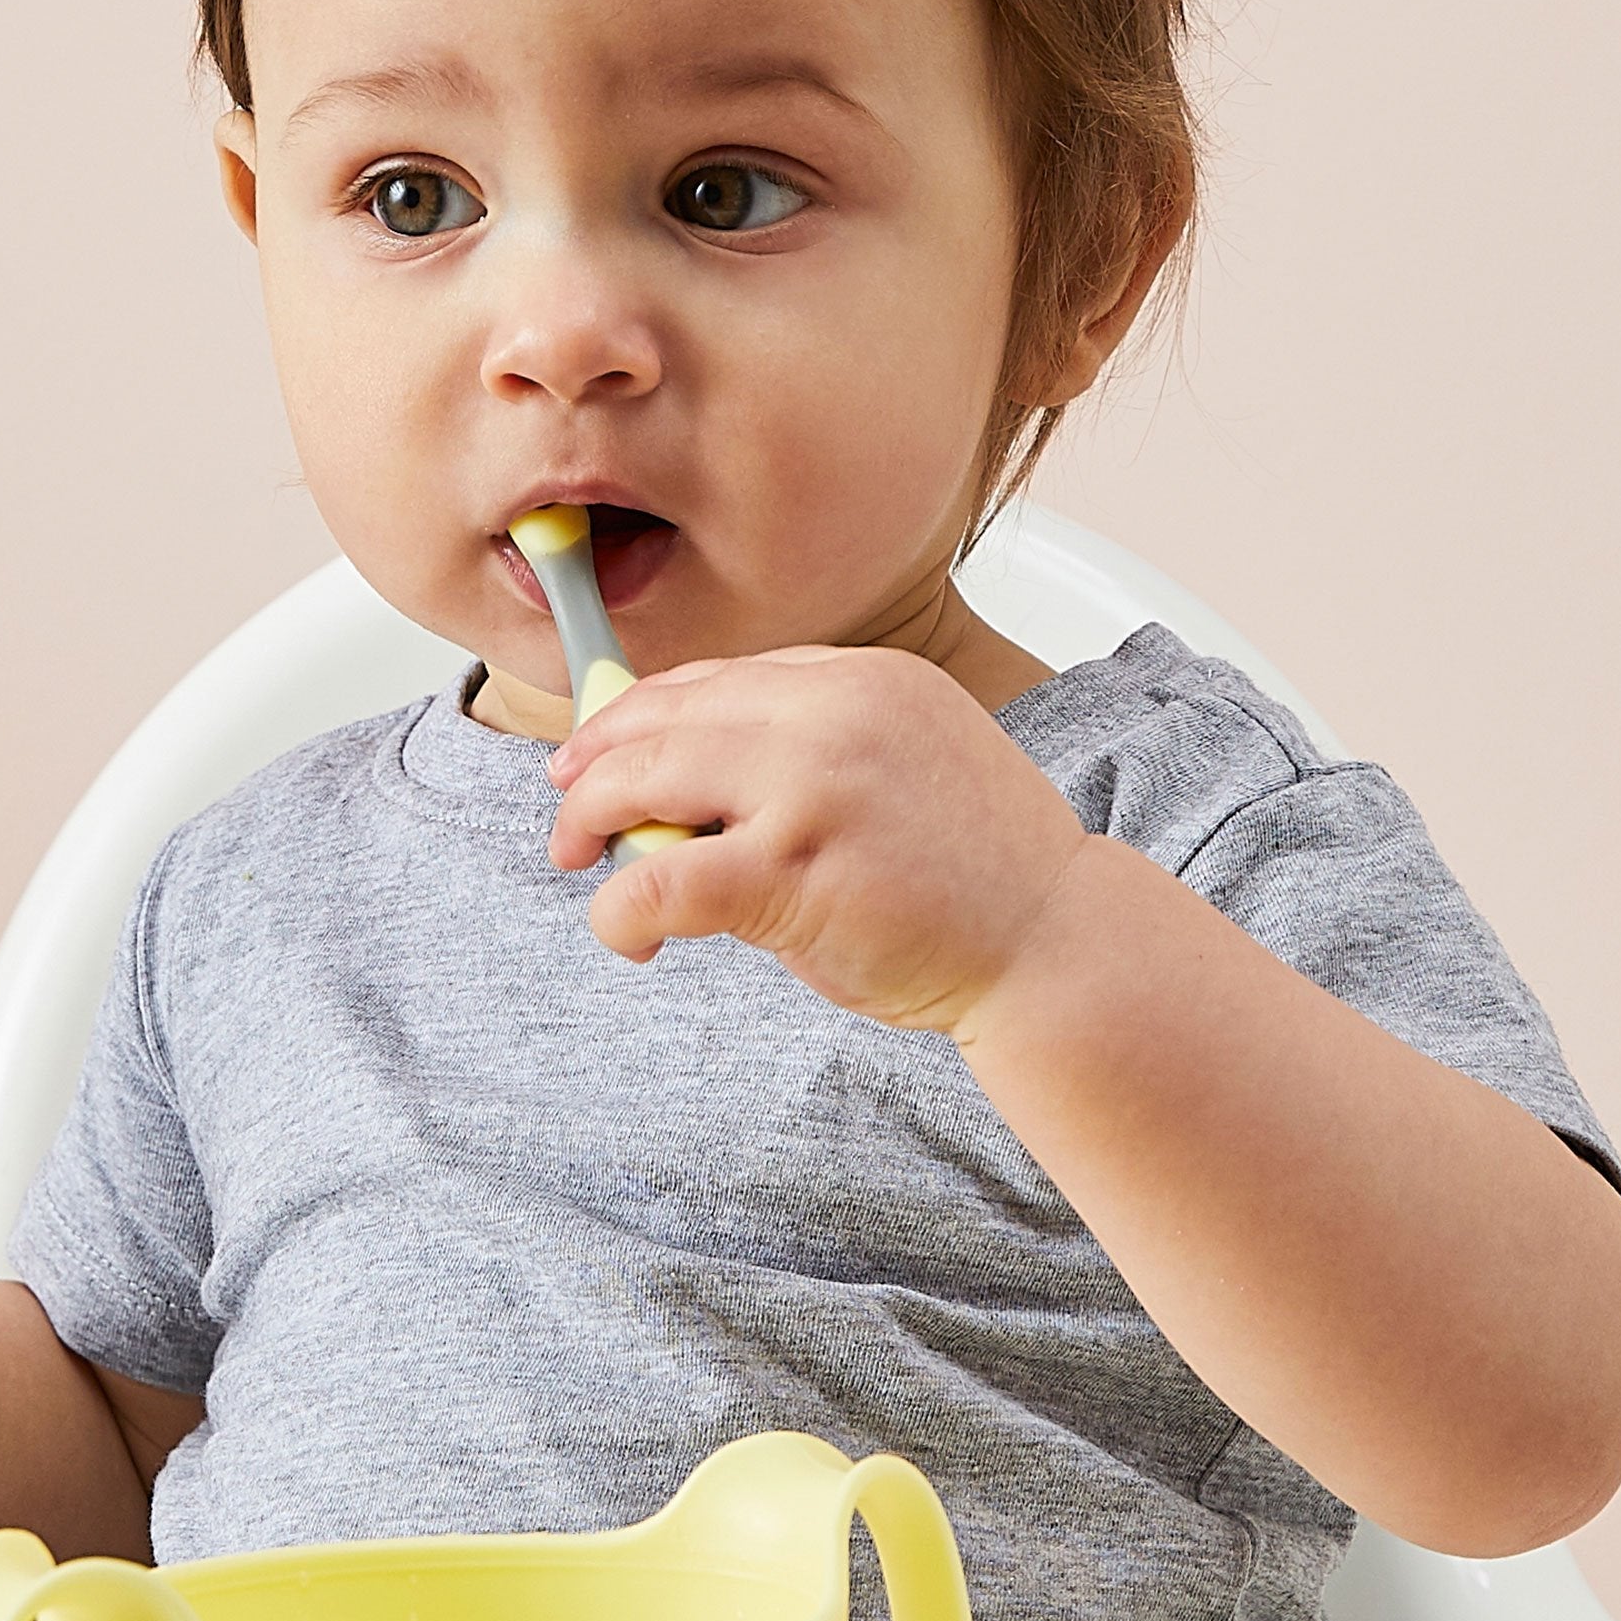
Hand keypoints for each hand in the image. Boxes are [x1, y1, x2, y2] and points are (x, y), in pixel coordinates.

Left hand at [542, 646, 1091, 1032]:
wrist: (1055, 942)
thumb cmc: (974, 874)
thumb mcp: (900, 765)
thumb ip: (808, 752)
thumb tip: (685, 777)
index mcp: (863, 679)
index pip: (717, 678)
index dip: (640, 713)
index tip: (597, 746)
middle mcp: (834, 712)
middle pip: (666, 715)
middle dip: (594, 761)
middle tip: (566, 808)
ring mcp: (812, 785)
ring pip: (646, 778)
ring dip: (592, 819)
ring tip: (580, 857)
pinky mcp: (794, 869)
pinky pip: (662, 878)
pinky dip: (621, 907)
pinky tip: (626, 931)